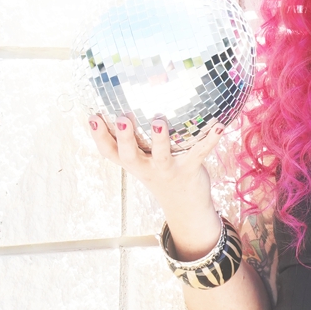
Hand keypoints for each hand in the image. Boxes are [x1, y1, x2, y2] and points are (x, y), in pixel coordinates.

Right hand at [86, 112, 224, 257]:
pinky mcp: (189, 169)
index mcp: (134, 163)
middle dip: (124, 138)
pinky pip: (199, 153)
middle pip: (130, 156)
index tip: (92, 118)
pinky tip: (218, 126)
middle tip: (121, 118)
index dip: (99, 137)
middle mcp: (147, 168)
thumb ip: (131, 139)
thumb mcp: (141, 159)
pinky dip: (210, 139)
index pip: (110, 152)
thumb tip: (120, 104)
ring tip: (159, 121)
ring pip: (161, 156)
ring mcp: (168, 170)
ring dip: (160, 139)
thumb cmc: (160, 172)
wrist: (185, 205)